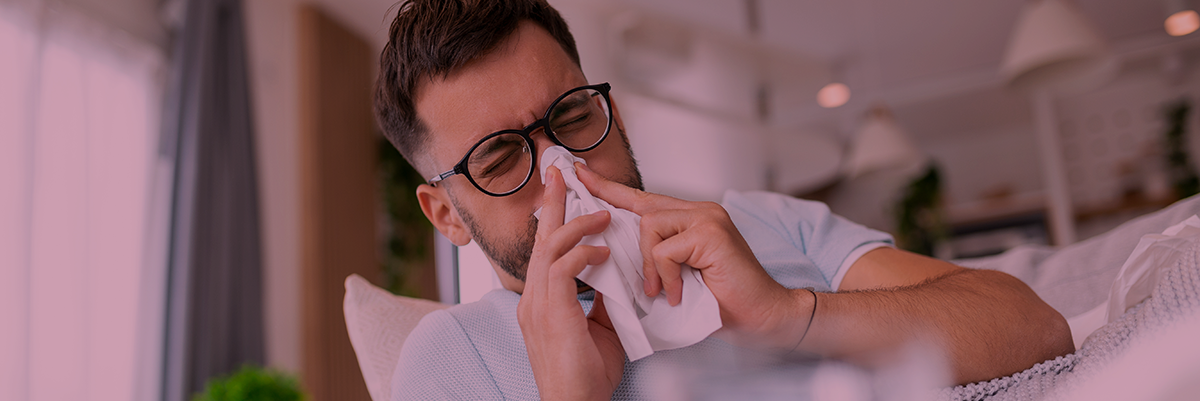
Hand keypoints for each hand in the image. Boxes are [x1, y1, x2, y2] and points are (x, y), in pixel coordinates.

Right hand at [517, 165, 625, 399]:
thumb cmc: (587, 375)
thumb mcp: (599, 326)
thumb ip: (602, 296)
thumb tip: (615, 269)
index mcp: (540, 302)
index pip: (546, 251)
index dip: (555, 221)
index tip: (565, 192)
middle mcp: (532, 299)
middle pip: (540, 239)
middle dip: (553, 204)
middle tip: (562, 173)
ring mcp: (537, 306)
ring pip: (549, 248)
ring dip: (577, 225)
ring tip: (604, 214)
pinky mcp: (551, 313)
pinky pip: (562, 269)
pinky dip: (584, 253)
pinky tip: (606, 251)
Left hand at [575, 162, 812, 350]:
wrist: (763, 317)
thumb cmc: (722, 303)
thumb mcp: (677, 278)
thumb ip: (654, 260)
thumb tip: (617, 258)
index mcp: (690, 218)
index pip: (643, 199)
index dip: (610, 188)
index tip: (580, 173)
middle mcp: (699, 211)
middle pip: (642, 211)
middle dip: (626, 236)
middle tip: (642, 277)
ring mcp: (707, 218)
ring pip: (650, 227)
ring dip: (652, 266)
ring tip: (666, 292)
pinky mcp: (710, 233)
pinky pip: (665, 250)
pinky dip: (666, 277)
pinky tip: (679, 294)